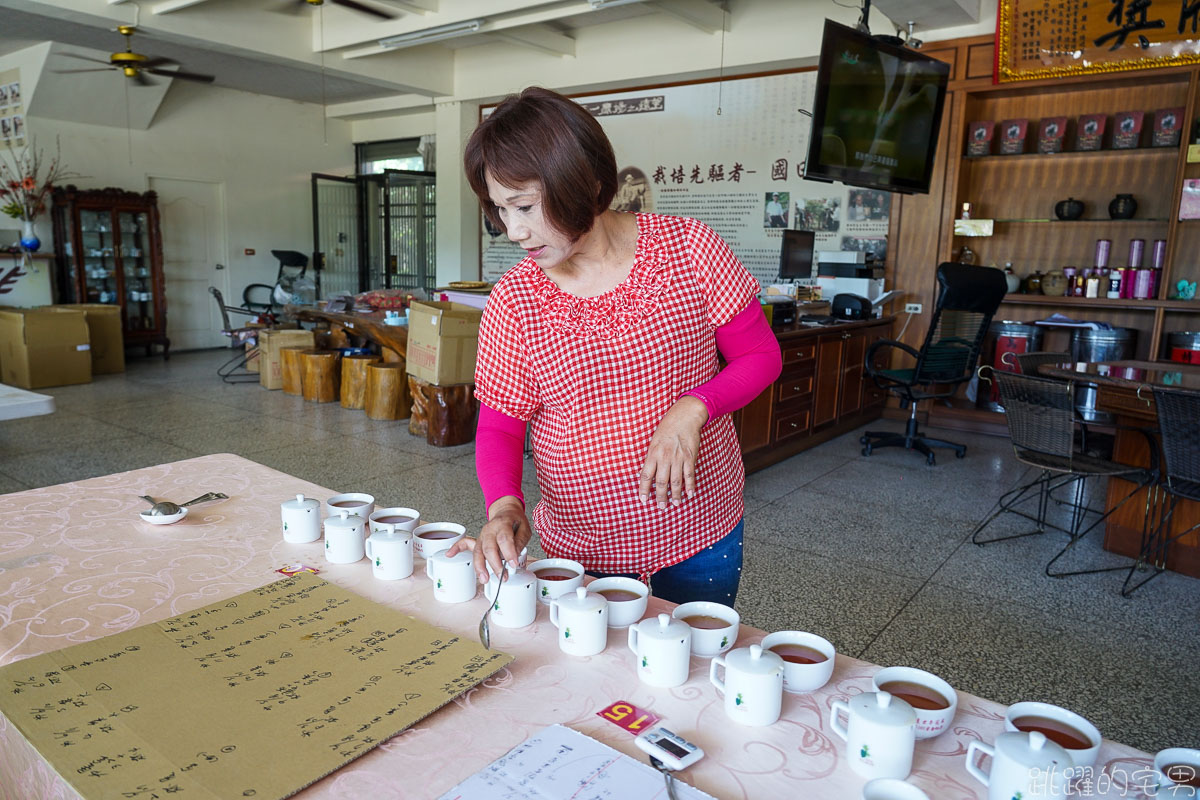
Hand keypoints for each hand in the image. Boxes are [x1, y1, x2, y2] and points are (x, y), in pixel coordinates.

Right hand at [447, 496, 531, 583]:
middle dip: (495, 564)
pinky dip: (456, 548)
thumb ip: (520, 541)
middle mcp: (490, 530)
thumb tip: (515, 555)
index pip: (504, 539)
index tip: (513, 564)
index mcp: (503, 524)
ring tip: (485, 579)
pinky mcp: (478, 540)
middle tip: (503, 576)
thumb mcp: (524, 528)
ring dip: (480, 566)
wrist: (505, 512)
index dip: (508, 553)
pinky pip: (465, 543)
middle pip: (489, 547)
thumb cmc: (515, 521)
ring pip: (478, 551)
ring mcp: (482, 535)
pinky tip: (450, 554)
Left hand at [638, 395, 707, 509]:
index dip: (644, 489)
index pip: (646, 476)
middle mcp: (665, 457)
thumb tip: (645, 474)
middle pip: (661, 482)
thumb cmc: (667, 428)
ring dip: (676, 495)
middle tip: (661, 507)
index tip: (643, 500)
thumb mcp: (653, 441)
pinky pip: (689, 475)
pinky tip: (690, 495)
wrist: (684, 417)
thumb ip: (651, 458)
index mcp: (653, 453)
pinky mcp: (690, 458)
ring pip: (676, 481)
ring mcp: (678, 458)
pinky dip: (690, 486)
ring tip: (675, 504)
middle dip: (661, 497)